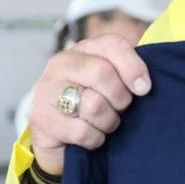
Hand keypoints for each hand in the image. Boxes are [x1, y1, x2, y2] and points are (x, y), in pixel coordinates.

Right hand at [27, 34, 151, 174]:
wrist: (61, 139)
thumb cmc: (96, 106)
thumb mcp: (115, 85)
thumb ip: (129, 75)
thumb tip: (144, 86)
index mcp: (85, 49)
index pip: (112, 44)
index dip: (133, 67)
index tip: (144, 89)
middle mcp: (62, 63)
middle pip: (102, 73)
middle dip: (121, 99)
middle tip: (120, 109)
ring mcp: (47, 89)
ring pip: (94, 105)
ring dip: (109, 122)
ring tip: (104, 123)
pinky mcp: (40, 117)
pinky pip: (82, 131)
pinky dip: (95, 139)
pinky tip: (91, 136)